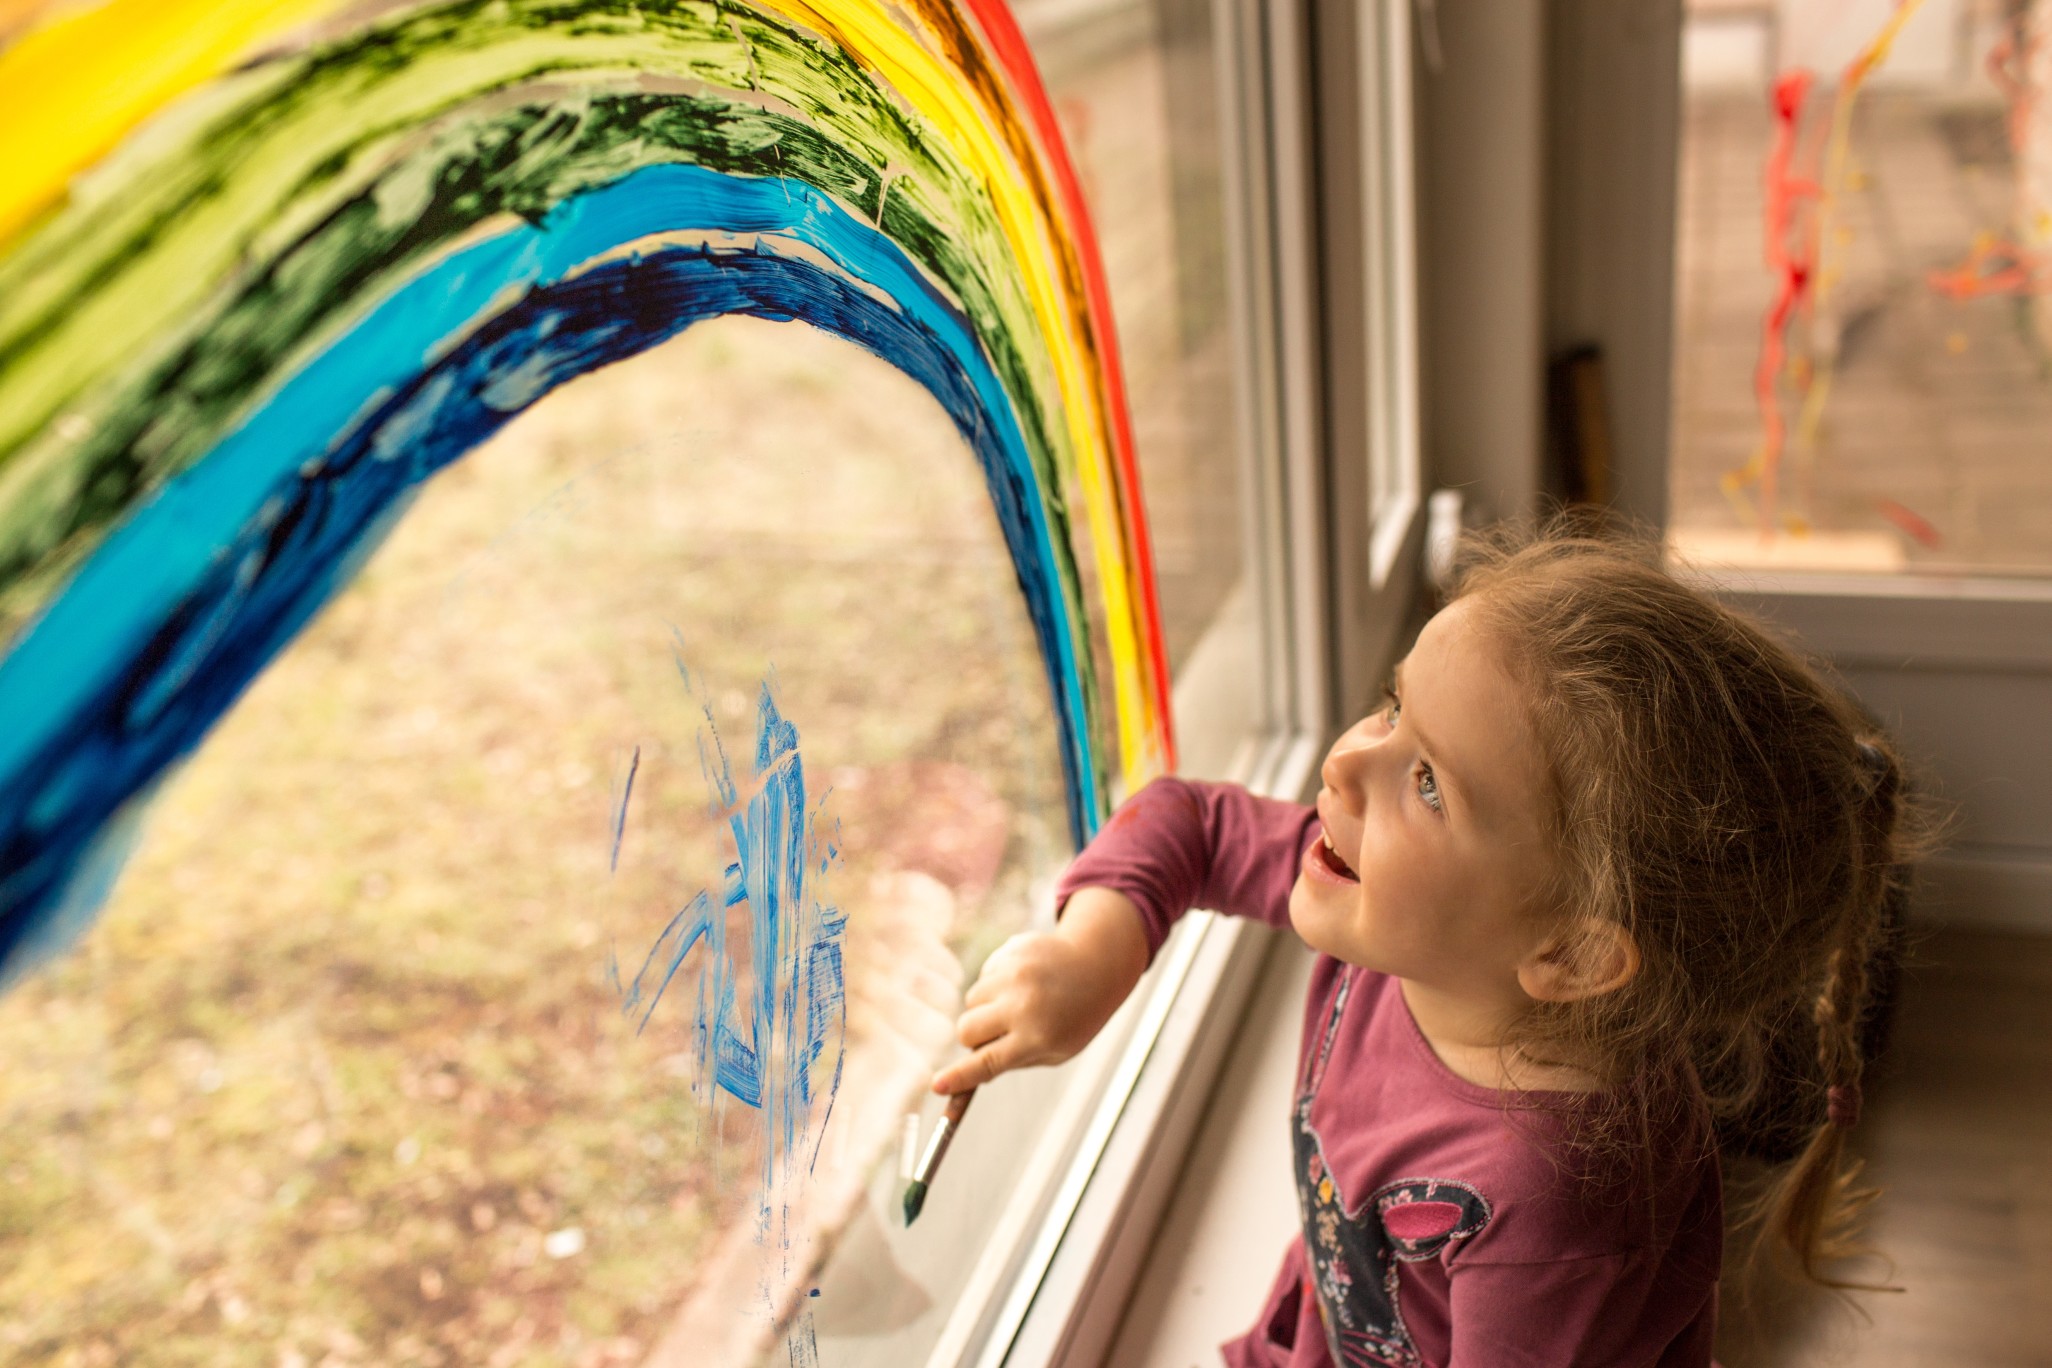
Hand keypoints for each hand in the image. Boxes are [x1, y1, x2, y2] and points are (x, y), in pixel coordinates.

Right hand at [931, 887, 1149, 1094]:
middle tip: (994, 1035)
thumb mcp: (1056, 1050)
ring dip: (986, 1008)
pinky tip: (1023, 981)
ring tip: (1018, 1003)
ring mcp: (1015, 973)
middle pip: (967, 1030)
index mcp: (1037, 1036)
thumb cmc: (1076, 1017)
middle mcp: (1023, 1004)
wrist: (1096, 965)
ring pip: (972, 1000)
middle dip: (972, 1037)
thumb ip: (1013, 1059)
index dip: (960, 1076)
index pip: (988, 1062)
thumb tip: (967, 1072)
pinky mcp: (1010, 951)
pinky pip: (983, 975)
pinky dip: (996, 983)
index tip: (937, 1085)